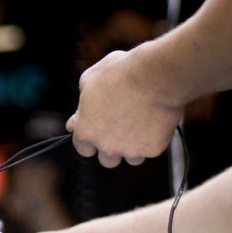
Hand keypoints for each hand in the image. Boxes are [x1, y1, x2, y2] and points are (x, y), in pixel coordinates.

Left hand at [67, 48, 182, 167]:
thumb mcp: (90, 79)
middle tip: (121, 127)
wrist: (157, 76)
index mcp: (86, 132)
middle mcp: (106, 147)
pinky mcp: (153, 149)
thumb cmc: (121, 72)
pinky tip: (156, 120)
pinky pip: (151, 149)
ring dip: (134, 146)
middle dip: (111, 146)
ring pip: (131, 158)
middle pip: (107, 160)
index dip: (91, 138)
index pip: (83, 148)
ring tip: (141, 122)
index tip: (99, 128)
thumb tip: (75, 120)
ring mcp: (131, 150)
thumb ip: (82, 103)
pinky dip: (153, 138)